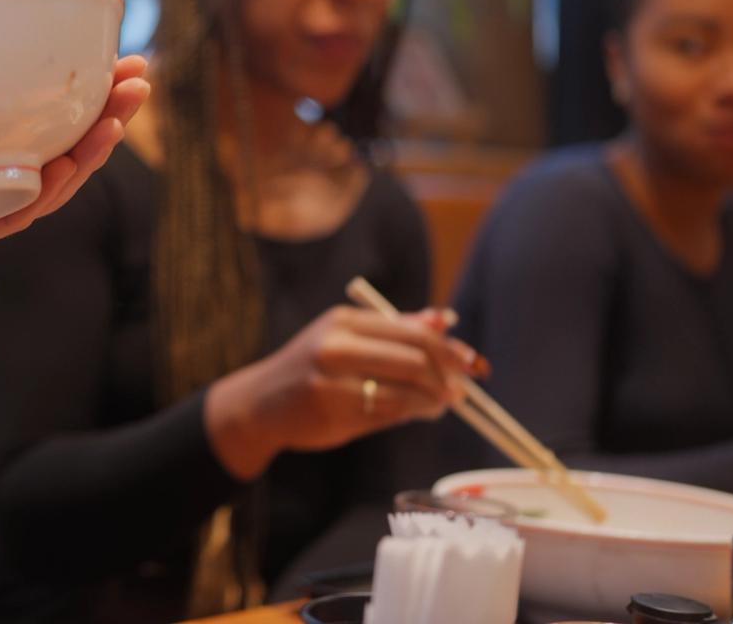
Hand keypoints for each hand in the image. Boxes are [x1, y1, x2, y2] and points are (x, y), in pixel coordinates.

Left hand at [0, 55, 150, 275]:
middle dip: (113, 117)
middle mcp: (25, 177)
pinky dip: (44, 191)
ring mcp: (7, 204)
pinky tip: (64, 168)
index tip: (135, 64)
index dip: (106, 96)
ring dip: (91, 153)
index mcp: (23, 149)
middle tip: (140, 86)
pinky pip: (19, 210)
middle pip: (80, 147)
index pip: (74, 120)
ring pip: (61, 180)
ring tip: (114, 125)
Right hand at [206, 306, 484, 477]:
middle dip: (446, 376)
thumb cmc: (311, 370)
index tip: (472, 363)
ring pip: (404, 389)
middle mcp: (336, 344)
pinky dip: (411, 413)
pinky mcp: (331, 411)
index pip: (412, 331)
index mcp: (344, 321)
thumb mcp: (346, 339)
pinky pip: (387, 413)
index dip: (449, 349)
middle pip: (413, 358)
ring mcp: (331, 379)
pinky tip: (418, 412)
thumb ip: (393, 330)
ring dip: (433, 400)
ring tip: (442, 404)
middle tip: (461, 390)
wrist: (259, 404)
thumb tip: (443, 320)